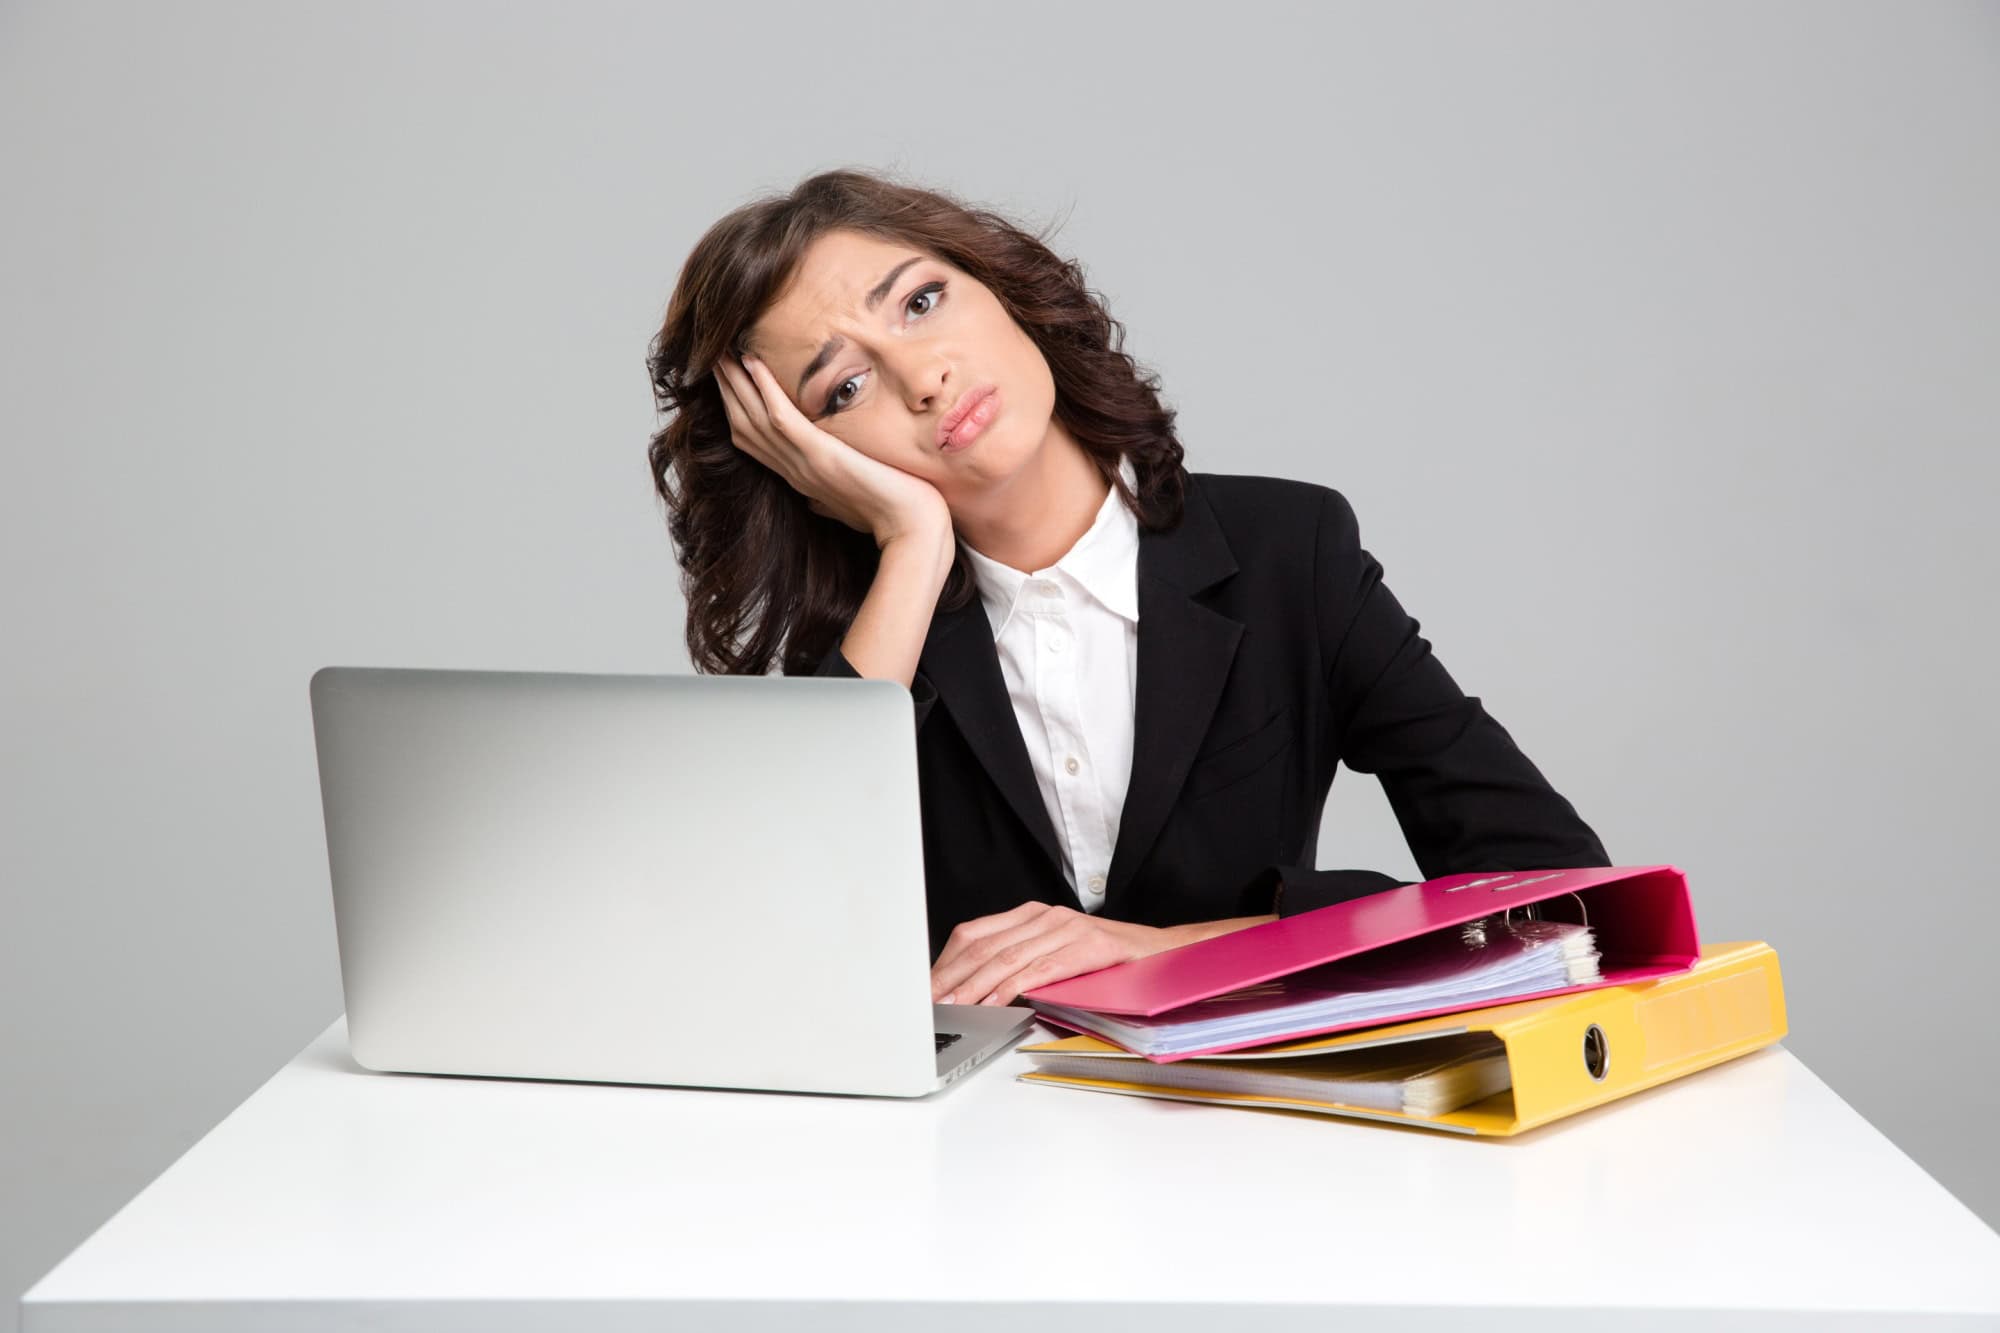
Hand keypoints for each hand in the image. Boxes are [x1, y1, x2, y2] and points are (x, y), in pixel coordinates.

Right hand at [712, 353, 949, 548]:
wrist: (913, 530)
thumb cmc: (891, 517)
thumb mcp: (853, 506)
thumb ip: (830, 501)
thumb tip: (817, 505)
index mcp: (801, 479)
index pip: (755, 442)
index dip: (737, 410)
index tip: (727, 382)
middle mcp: (795, 472)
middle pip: (744, 426)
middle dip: (726, 390)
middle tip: (710, 357)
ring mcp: (804, 464)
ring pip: (754, 418)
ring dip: (735, 383)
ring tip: (721, 353)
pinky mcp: (821, 457)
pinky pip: (783, 419)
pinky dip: (765, 390)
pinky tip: (753, 363)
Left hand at [929, 903, 1182, 1007]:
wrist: (1160, 952)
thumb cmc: (1106, 960)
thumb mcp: (1054, 956)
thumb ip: (1019, 964)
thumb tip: (974, 992)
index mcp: (1031, 915)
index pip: (974, 935)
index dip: (946, 964)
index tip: (924, 990)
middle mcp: (1045, 916)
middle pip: (984, 946)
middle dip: (952, 979)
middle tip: (929, 1004)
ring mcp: (1066, 928)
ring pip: (1008, 957)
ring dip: (975, 987)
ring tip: (954, 1008)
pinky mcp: (1087, 946)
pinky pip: (1042, 968)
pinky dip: (1014, 987)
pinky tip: (995, 1004)